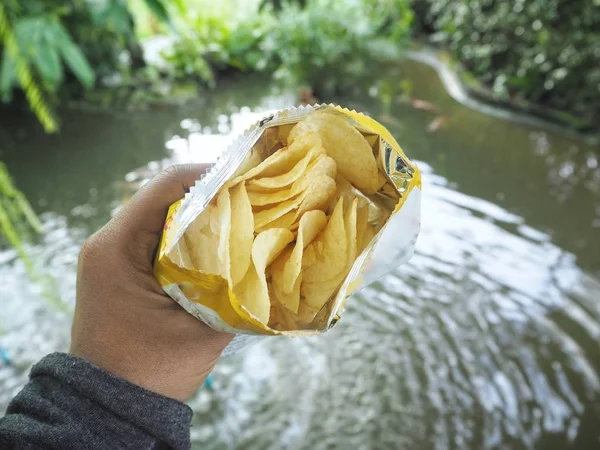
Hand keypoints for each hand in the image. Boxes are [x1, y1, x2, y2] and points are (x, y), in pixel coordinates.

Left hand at [71, 165, 232, 400]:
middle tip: (254, 200)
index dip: (210, 175)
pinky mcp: (123, 271)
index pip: (165, 187)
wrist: (110, 406)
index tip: (248, 178)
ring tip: (244, 220)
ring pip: (164, 217)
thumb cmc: (149, 371)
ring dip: (202, 217)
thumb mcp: (201, 329)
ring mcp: (114, 256)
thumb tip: (275, 261)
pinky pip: (160, 239)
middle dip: (212, 195)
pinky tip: (221, 248)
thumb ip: (238, 293)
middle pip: (165, 197)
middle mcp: (108, 242)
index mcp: (116, 248)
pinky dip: (191, 238)